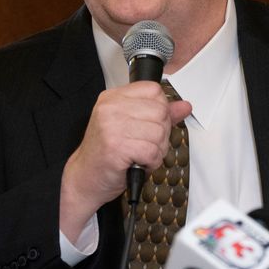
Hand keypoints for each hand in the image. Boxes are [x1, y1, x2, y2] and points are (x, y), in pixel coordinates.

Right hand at [58, 81, 190, 240]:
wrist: (84, 178)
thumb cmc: (106, 153)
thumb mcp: (132, 126)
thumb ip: (159, 114)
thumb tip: (184, 106)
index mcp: (113, 98)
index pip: (153, 90)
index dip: (161, 110)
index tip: (150, 124)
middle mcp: (111, 108)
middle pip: (160, 111)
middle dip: (161, 133)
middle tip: (145, 144)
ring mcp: (112, 126)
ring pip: (159, 132)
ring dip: (156, 150)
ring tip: (140, 155)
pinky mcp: (117, 146)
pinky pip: (152, 151)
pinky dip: (151, 162)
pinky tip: (139, 163)